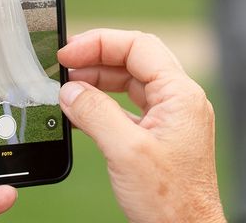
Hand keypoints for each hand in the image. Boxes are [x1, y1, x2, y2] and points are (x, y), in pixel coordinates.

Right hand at [57, 29, 224, 222]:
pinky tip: (82, 108)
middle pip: (134, 59)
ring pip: (130, 81)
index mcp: (180, 95)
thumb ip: (95, 113)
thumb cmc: (170, 202)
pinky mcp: (159, 133)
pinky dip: (103, 102)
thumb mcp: (126, 152)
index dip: (99, 43)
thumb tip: (70, 90)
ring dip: (98, 79)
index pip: (138, 46)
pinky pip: (128, 105)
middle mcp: (179, 100)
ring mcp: (170, 116)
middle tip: (65, 64)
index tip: (69, 53)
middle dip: (97, 57)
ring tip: (69, 84)